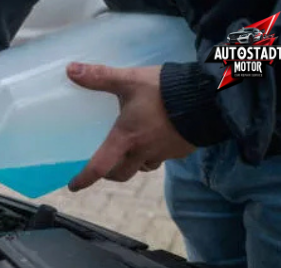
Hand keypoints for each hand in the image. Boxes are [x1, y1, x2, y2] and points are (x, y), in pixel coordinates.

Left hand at [65, 62, 195, 191]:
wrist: (209, 96)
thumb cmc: (164, 90)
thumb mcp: (129, 80)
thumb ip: (100, 76)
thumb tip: (71, 70)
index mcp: (126, 138)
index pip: (100, 167)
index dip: (84, 179)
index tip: (73, 186)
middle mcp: (143, 151)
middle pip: (122, 173)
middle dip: (110, 173)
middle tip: (103, 166)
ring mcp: (164, 152)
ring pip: (143, 167)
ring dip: (133, 164)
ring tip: (129, 151)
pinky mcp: (182, 150)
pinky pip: (163, 157)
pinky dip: (154, 153)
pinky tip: (156, 139)